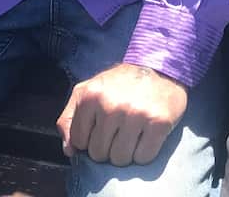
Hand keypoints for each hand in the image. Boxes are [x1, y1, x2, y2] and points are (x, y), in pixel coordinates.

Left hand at [56, 63, 187, 166]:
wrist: (159, 69)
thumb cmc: (120, 84)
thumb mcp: (87, 91)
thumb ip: (69, 118)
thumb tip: (69, 150)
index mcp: (90, 96)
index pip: (79, 142)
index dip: (89, 140)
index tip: (100, 130)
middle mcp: (111, 105)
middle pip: (99, 153)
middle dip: (107, 148)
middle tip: (118, 132)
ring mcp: (135, 115)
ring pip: (120, 159)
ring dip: (125, 153)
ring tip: (131, 134)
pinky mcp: (158, 123)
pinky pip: (143, 157)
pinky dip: (144, 153)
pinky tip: (145, 136)